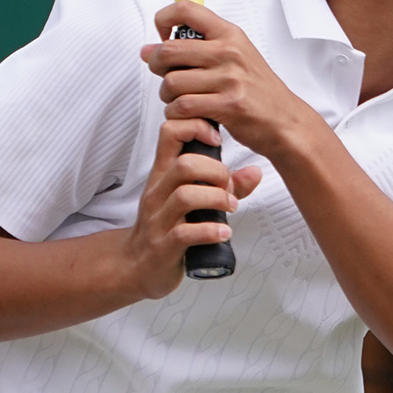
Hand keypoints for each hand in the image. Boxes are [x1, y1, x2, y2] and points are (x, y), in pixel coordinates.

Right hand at [123, 118, 261, 299]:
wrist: (136, 266)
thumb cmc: (167, 226)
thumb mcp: (193, 199)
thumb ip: (226, 185)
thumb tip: (255, 171)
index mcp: (163, 174)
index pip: (170, 132)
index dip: (196, 127)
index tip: (217, 139)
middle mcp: (158, 192)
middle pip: (184, 165)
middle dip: (216, 171)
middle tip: (228, 186)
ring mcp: (158, 219)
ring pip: (185, 196)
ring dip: (217, 199)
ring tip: (230, 207)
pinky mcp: (163, 246)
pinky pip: (186, 233)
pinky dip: (211, 231)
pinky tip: (223, 232)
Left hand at [140, 0, 322, 157]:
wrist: (284, 119)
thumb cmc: (258, 90)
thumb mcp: (236, 56)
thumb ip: (196, 49)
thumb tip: (148, 50)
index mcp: (230, 35)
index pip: (185, 10)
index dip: (163, 20)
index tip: (162, 38)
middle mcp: (229, 52)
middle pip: (169, 50)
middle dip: (155, 65)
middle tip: (163, 74)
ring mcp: (229, 79)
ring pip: (171, 83)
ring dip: (166, 95)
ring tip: (178, 99)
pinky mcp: (228, 105)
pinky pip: (183, 106)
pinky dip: (176, 113)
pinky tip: (187, 114)